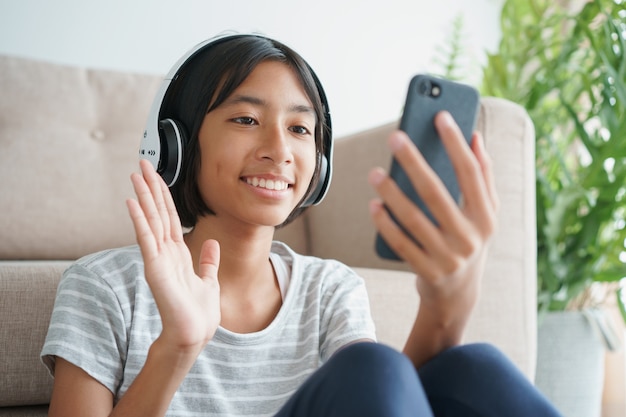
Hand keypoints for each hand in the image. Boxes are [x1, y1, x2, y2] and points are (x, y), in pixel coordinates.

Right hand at [126, 160, 220, 354]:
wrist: (195, 332)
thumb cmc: (199, 311)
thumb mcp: (208, 280)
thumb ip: (208, 261)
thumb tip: (211, 243)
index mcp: (177, 252)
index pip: (169, 216)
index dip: (164, 194)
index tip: (157, 175)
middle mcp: (165, 251)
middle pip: (157, 212)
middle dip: (151, 187)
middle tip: (142, 163)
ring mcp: (158, 258)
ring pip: (150, 220)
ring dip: (143, 196)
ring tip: (135, 174)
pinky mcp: (155, 267)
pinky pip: (145, 238)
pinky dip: (139, 220)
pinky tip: (132, 202)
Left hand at [368, 111, 498, 325]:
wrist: (458, 294)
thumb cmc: (468, 240)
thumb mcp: (484, 214)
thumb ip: (483, 177)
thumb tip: (477, 137)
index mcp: (486, 218)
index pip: (471, 174)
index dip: (456, 144)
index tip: (440, 116)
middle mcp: (470, 238)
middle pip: (436, 193)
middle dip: (414, 162)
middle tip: (394, 137)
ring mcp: (448, 258)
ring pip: (414, 219)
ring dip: (392, 193)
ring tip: (374, 173)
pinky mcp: (427, 272)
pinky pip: (401, 244)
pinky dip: (386, 225)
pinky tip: (374, 205)